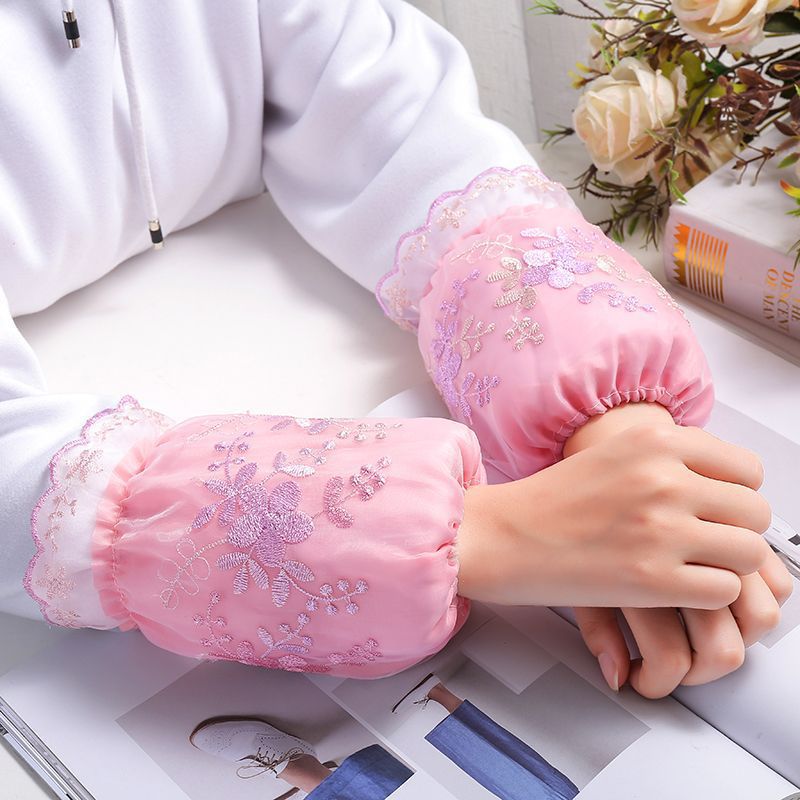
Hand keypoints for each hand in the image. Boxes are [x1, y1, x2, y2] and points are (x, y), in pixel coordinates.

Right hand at [456, 404, 773, 610]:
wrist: (502, 534)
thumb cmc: (551, 499)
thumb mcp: (614, 454)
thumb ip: (671, 460)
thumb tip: (730, 485)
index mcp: (654, 440)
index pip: (746, 469)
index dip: (738, 495)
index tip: (720, 510)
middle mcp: (663, 478)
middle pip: (754, 511)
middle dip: (737, 532)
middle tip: (707, 543)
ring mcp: (660, 529)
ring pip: (748, 553)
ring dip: (727, 566)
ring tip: (694, 567)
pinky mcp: (653, 578)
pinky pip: (723, 590)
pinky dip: (707, 595)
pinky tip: (676, 588)